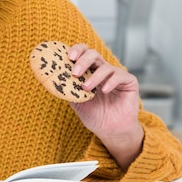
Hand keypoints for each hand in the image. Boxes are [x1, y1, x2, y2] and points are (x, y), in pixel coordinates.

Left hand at [66, 44, 143, 168]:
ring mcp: (116, 75)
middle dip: (83, 61)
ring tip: (86, 88)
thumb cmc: (94, 115)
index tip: (69, 57)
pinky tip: (104, 91)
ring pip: (105, 66)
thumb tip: (52, 80)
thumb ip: (67, 90)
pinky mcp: (129, 82)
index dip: (76, 50)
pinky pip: (119, 76)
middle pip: (93, 54)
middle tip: (75, 73)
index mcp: (89, 71)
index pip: (83, 53)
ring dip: (93, 77)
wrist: (110, 131)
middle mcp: (102, 70)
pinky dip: (110, 82)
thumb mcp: (76, 102)